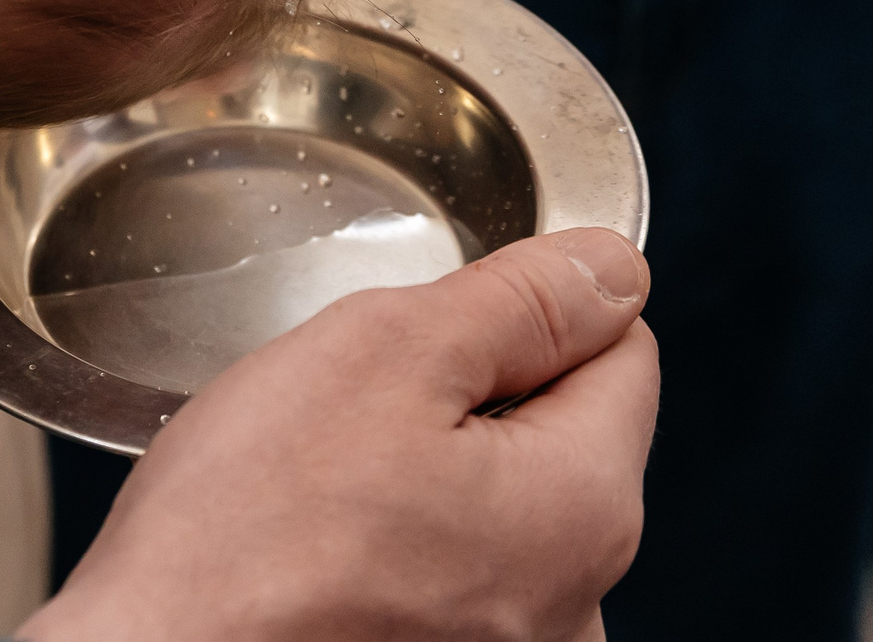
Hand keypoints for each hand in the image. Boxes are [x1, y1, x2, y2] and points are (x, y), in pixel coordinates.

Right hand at [25, 229, 658, 641]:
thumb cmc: (247, 533)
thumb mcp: (387, 354)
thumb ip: (521, 301)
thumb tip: (615, 270)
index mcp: (586, 509)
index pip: (625, 347)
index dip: (528, 304)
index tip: (434, 321)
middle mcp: (576, 604)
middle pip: (557, 431)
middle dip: (468, 392)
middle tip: (353, 403)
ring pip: (495, 503)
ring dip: (425, 472)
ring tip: (322, 486)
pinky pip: (446, 572)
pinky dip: (393, 545)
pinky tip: (318, 548)